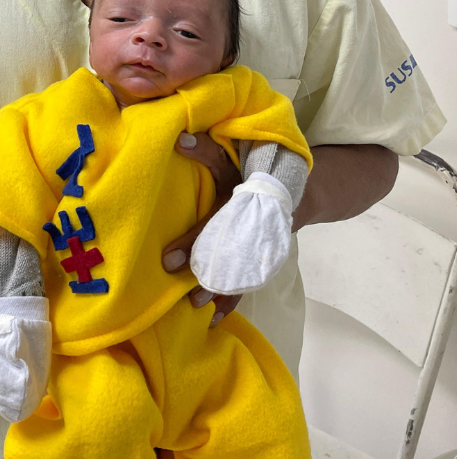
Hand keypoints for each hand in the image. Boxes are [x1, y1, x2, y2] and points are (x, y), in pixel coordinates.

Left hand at [162, 132, 242, 324]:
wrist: (288, 190)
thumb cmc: (247, 172)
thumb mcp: (228, 158)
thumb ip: (204, 149)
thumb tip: (177, 138)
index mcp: (241, 204)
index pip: (214, 226)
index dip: (191, 243)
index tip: (169, 260)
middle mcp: (249, 229)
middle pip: (226, 256)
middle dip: (205, 275)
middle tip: (184, 296)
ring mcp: (254, 247)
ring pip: (237, 274)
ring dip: (219, 292)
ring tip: (196, 308)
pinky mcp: (255, 260)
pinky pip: (245, 284)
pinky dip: (231, 302)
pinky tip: (214, 320)